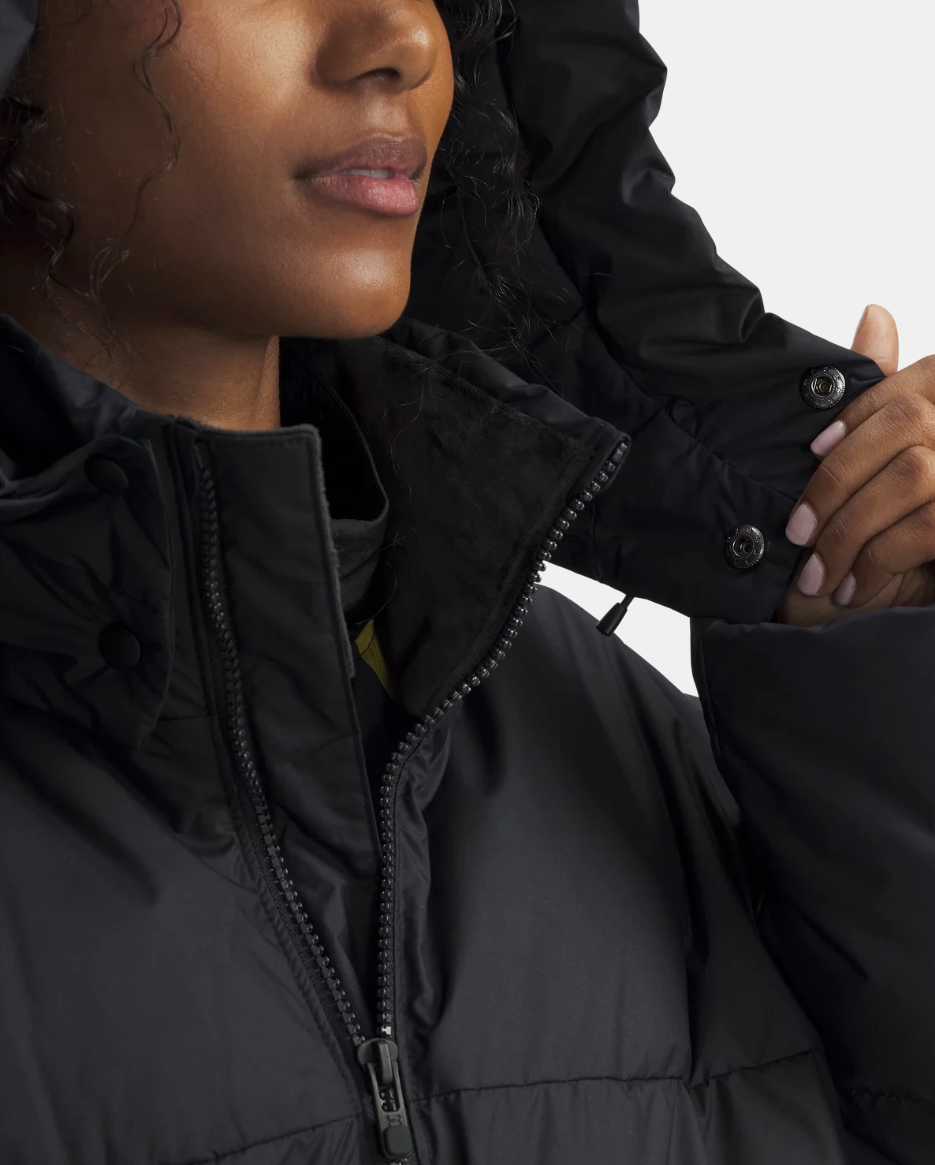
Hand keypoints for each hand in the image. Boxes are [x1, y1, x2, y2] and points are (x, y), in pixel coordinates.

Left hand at [776, 305, 934, 626]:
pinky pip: (924, 527)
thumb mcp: (887, 465)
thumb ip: (883, 396)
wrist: (922, 610)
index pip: (904, 392)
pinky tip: (854, 587)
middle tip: (797, 532)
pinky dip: (877, 559)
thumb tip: (875, 313)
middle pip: (905, 427)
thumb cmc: (902, 534)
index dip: (855, 418)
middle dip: (838, 483)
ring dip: (850, 530)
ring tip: (819, 572)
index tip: (810, 453)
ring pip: (911, 477)